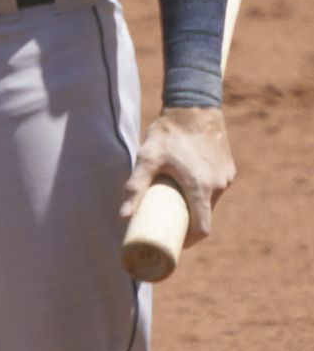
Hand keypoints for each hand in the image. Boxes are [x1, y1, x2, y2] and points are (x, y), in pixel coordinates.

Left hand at [121, 107, 235, 245]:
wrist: (194, 106)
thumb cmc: (168, 134)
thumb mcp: (147, 159)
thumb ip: (135, 186)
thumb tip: (123, 216)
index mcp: (202, 188)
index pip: (202, 228)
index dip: (190, 241)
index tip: (176, 244)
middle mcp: (218, 185)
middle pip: (206, 216)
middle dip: (190, 224)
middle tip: (170, 225)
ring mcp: (225, 176)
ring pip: (212, 202)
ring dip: (197, 207)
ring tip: (177, 206)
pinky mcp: (228, 167)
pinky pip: (217, 187)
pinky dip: (205, 193)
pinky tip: (190, 189)